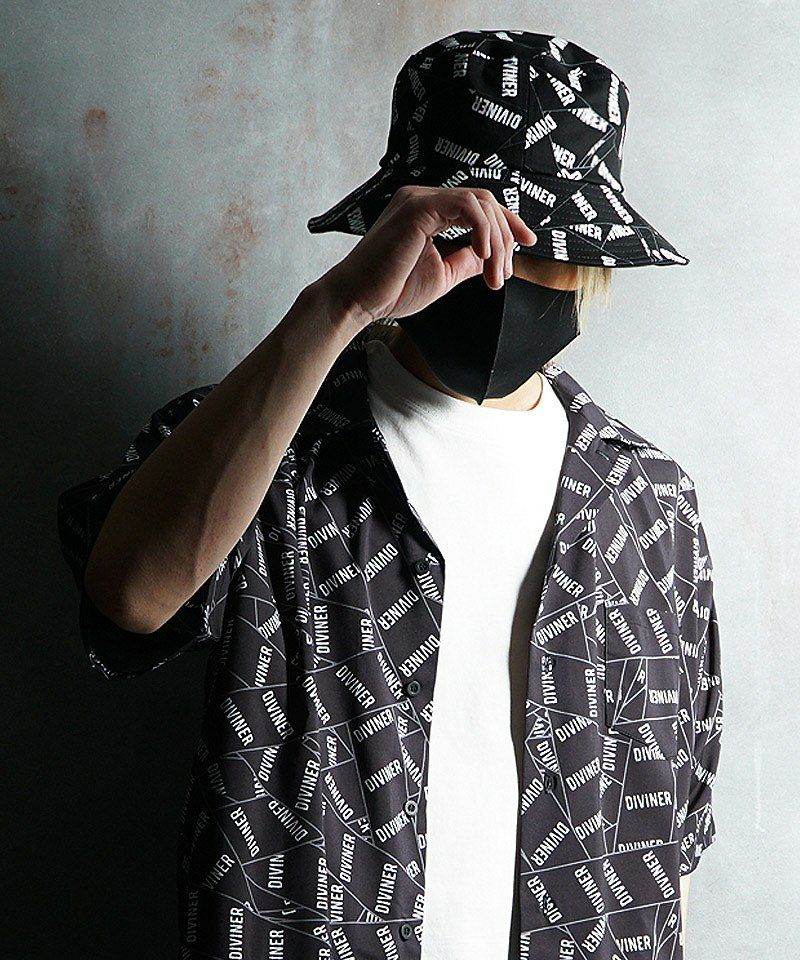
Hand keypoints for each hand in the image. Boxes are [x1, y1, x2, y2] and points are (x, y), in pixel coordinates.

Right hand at [318, 185, 537, 331]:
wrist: (357, 301)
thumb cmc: (390, 291)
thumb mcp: (442, 275)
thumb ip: (466, 261)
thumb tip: (492, 258)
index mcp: (428, 212)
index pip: (478, 207)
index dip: (506, 224)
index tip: (525, 246)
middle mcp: (423, 199)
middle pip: (485, 201)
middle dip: (506, 236)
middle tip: (505, 273)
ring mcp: (420, 200)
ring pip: (480, 203)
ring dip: (497, 240)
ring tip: (495, 273)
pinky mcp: (418, 208)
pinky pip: (467, 207)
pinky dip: (483, 230)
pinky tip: (484, 255)